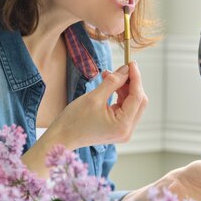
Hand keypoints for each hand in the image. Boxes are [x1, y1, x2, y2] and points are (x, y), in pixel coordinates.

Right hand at [22, 61, 147, 176]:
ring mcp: (123, 130)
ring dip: (124, 87)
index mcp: (123, 125)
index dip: (136, 78)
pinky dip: (119, 95)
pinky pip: (125, 108)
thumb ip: (113, 82)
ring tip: (108, 75)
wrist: (62, 137)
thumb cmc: (75, 120)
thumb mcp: (94, 97)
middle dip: (130, 83)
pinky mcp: (118, 128)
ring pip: (132, 103)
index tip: (131, 63)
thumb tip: (127, 69)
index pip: (137, 97)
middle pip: (139, 101)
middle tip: (121, 69)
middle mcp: (127, 130)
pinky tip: (110, 85)